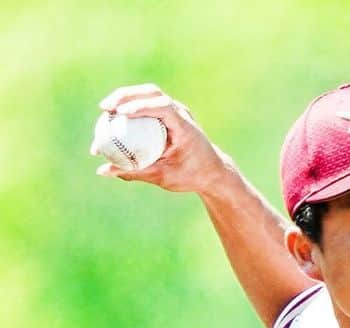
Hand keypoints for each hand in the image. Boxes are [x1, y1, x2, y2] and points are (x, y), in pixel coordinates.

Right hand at [92, 84, 228, 194]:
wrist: (213, 172)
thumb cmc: (192, 176)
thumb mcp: (164, 177)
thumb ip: (135, 172)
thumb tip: (102, 171)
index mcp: (185, 126)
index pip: (163, 107)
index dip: (141, 106)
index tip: (121, 113)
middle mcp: (181, 114)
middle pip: (151, 93)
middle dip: (126, 96)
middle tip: (105, 108)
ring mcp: (175, 111)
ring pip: (148, 94)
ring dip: (126, 97)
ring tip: (106, 109)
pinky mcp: (169, 114)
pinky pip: (148, 104)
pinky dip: (131, 107)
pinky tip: (115, 116)